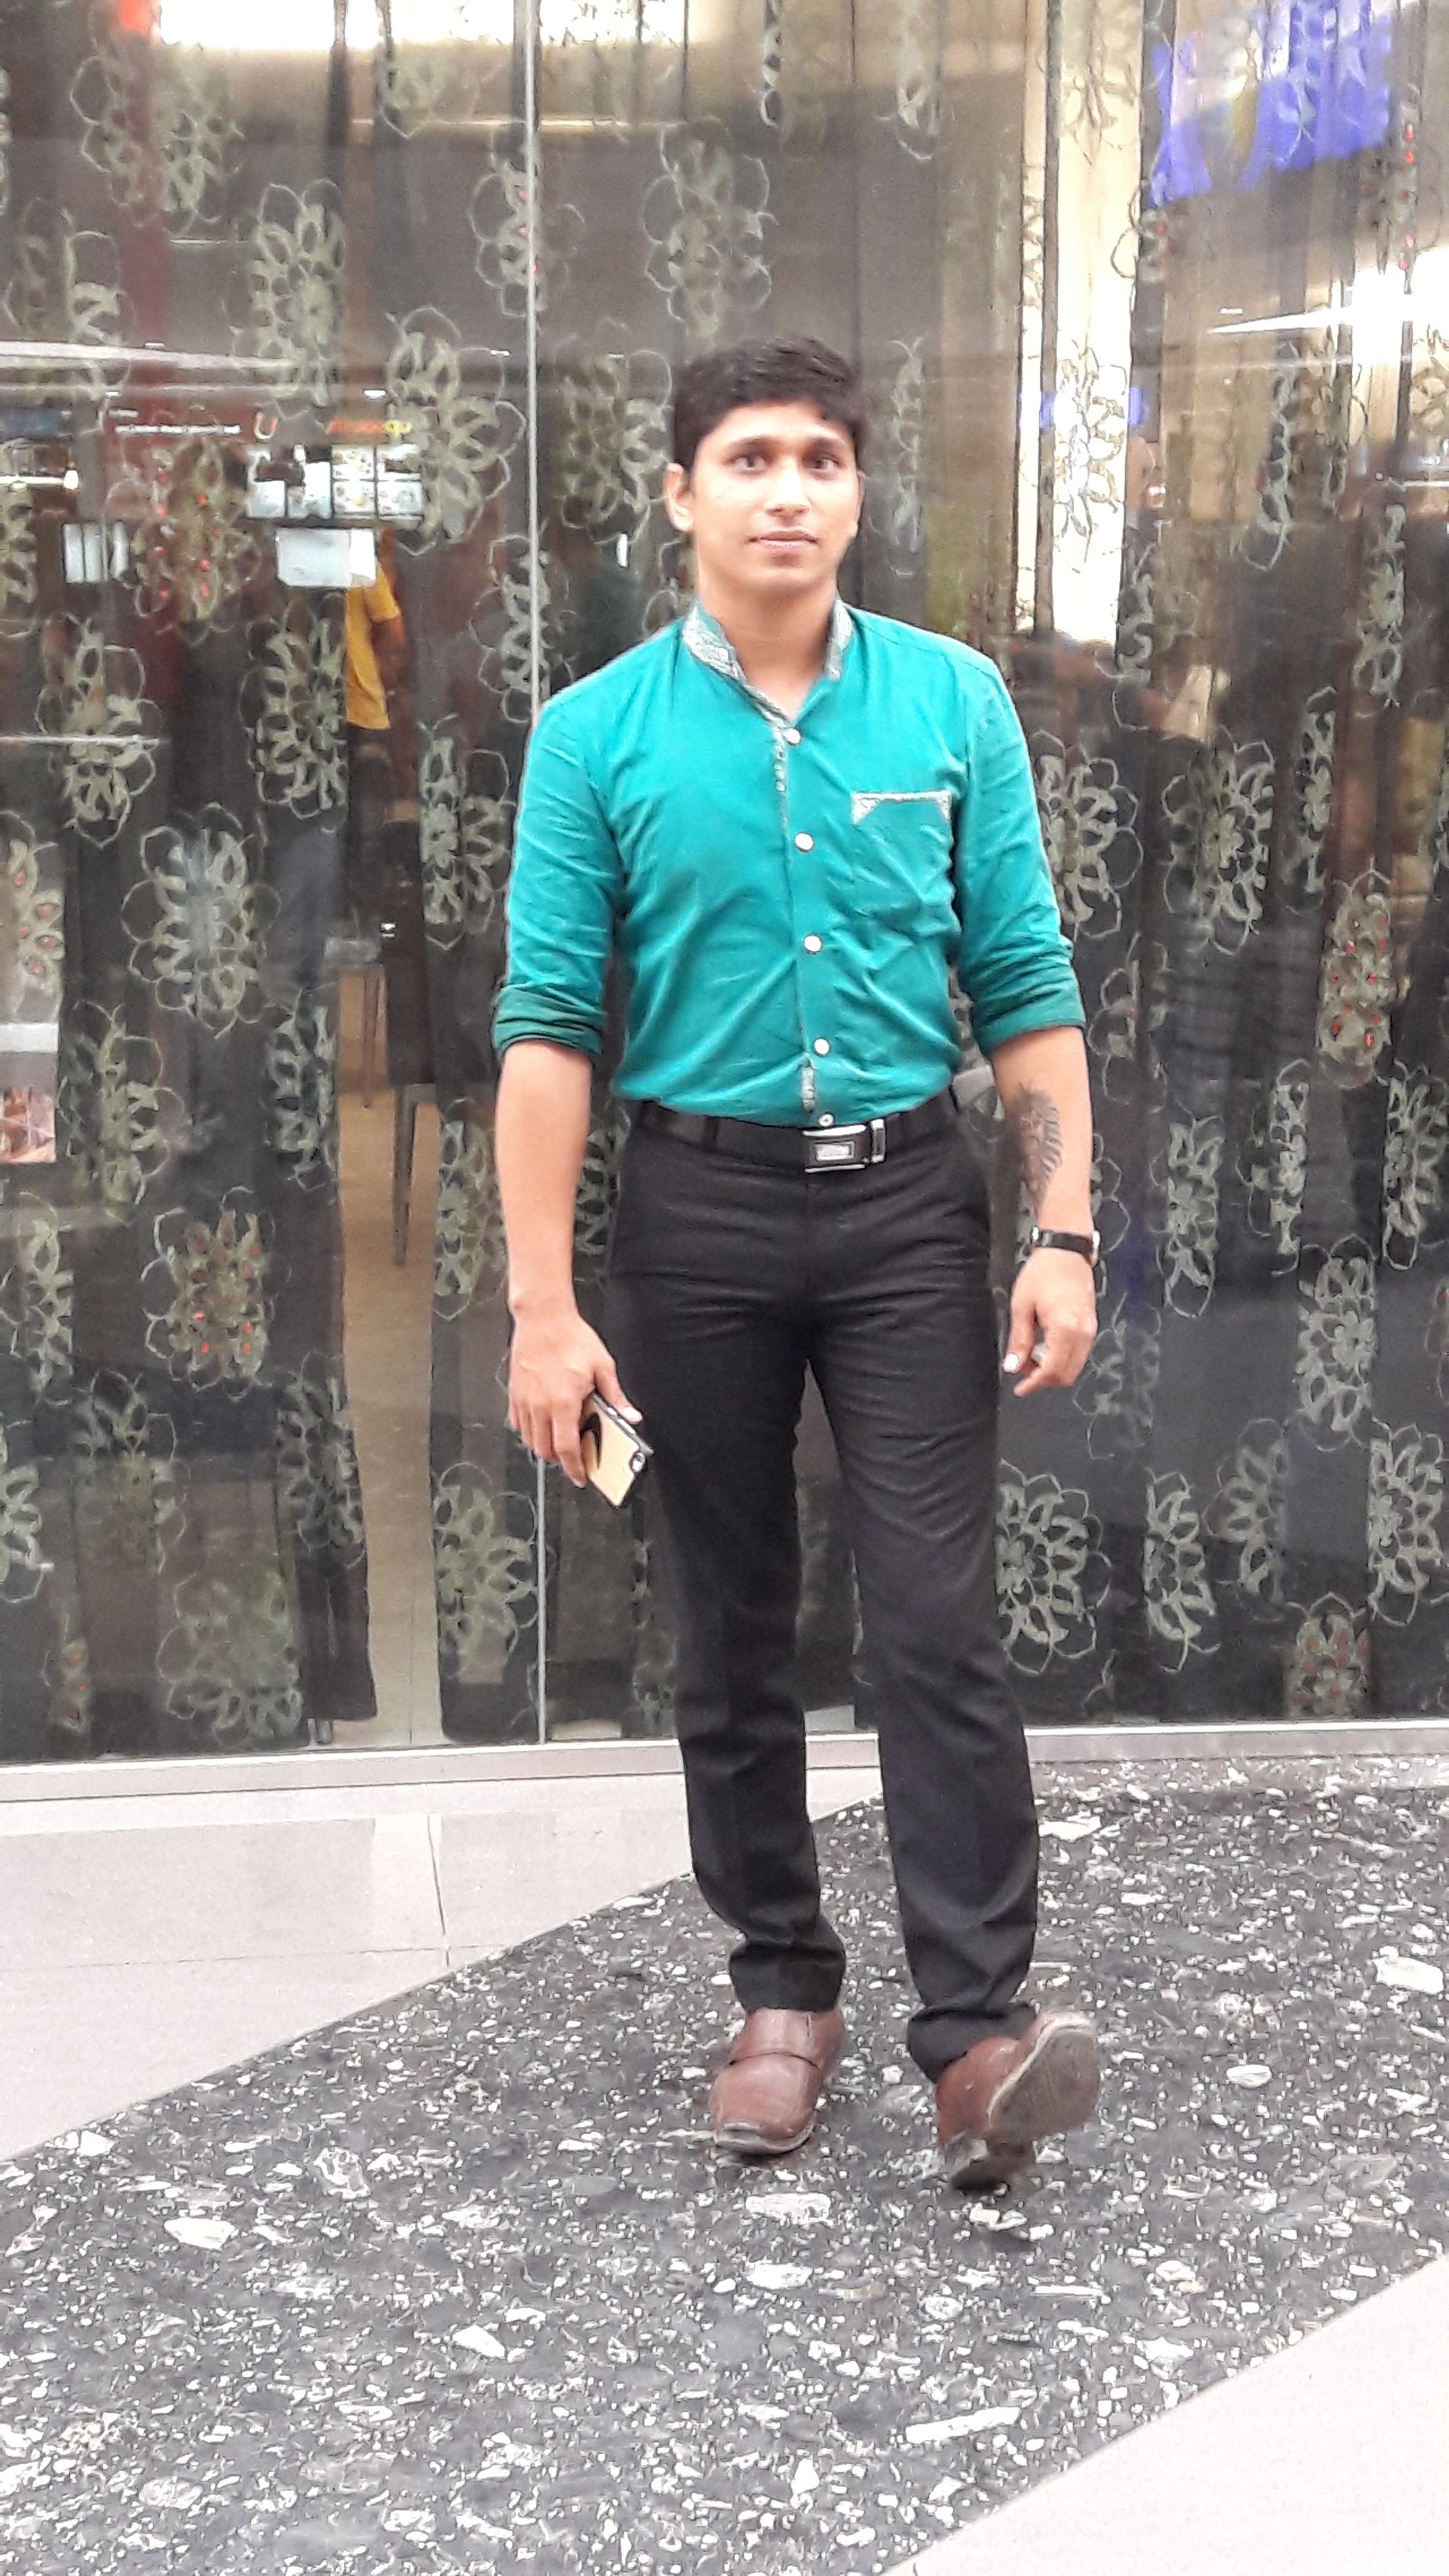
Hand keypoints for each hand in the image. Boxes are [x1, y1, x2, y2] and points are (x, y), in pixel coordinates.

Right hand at [507, 1302, 639, 1485]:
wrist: (543, 1318)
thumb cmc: (570, 1337)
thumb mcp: (602, 1366)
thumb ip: (615, 1396)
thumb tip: (630, 1416)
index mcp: (563, 1403)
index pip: (566, 1449)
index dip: (574, 1468)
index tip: (581, 1476)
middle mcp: (540, 1406)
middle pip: (546, 1450)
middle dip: (561, 1460)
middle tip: (575, 1457)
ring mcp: (525, 1401)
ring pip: (530, 1441)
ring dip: (545, 1447)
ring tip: (561, 1440)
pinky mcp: (515, 1394)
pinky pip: (518, 1425)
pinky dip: (530, 1432)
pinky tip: (543, 1424)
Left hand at [1002, 1248, 1095, 1396]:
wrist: (1066, 1251)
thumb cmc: (1044, 1272)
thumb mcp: (1021, 1306)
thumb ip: (1019, 1340)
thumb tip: (1013, 1366)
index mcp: (1065, 1329)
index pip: (1053, 1371)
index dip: (1034, 1384)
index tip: (1020, 1389)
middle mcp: (1083, 1333)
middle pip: (1067, 1375)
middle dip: (1044, 1379)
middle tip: (1022, 1369)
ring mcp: (1089, 1330)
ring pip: (1074, 1366)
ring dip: (1052, 1369)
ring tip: (1031, 1356)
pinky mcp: (1090, 1325)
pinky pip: (1078, 1353)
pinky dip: (1061, 1358)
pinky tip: (1044, 1347)